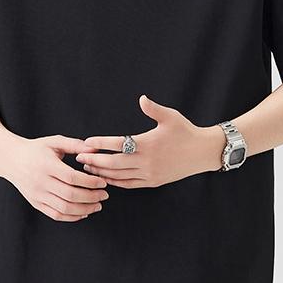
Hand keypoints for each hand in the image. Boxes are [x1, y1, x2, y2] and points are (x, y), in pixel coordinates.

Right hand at [3, 135, 108, 221]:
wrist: (11, 159)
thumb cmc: (35, 149)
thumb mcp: (54, 142)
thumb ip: (75, 145)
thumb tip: (95, 149)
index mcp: (47, 165)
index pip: (72, 178)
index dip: (90, 182)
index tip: (103, 182)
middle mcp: (41, 182)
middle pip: (70, 195)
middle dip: (91, 197)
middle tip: (104, 195)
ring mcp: (37, 195)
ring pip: (64, 208)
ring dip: (84, 209)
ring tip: (97, 205)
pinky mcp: (35, 203)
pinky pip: (55, 214)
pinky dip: (71, 217)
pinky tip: (83, 213)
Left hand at [75, 95, 224, 187]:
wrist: (203, 152)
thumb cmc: (186, 131)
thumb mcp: (171, 116)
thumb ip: (153, 108)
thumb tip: (141, 98)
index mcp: (147, 144)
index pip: (117, 144)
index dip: (100, 143)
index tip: (86, 142)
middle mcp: (146, 161)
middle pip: (113, 163)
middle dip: (94, 160)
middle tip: (79, 157)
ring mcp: (149, 174)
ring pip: (119, 176)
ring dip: (102, 172)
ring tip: (88, 168)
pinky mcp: (153, 182)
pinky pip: (129, 184)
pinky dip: (115, 182)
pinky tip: (106, 178)